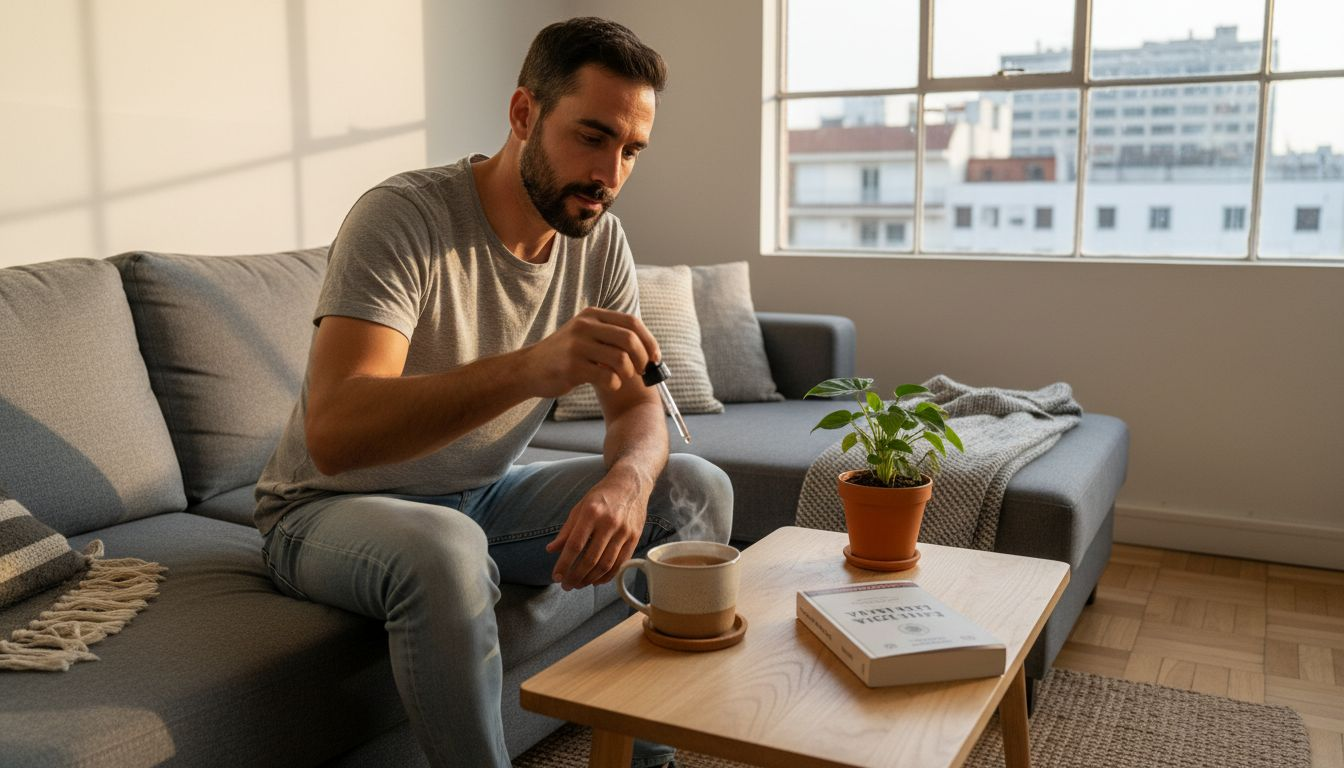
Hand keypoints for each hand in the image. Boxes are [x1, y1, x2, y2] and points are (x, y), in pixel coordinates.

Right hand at [521, 307, 659, 398]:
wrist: (529, 369)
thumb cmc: (564, 355)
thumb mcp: (585, 335)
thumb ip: (611, 336)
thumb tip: (648, 350)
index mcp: (592, 315)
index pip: (632, 322)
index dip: (649, 341)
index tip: (655, 358)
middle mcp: (585, 326)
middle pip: (630, 339)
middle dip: (643, 359)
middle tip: (642, 371)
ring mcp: (577, 346)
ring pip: (621, 360)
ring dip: (628, 373)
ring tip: (621, 378)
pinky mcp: (572, 367)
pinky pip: (608, 377)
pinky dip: (614, 384)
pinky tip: (607, 384)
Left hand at [545, 467, 649, 590]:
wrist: (630, 484)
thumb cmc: (602, 496)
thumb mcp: (580, 507)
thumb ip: (566, 530)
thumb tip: (551, 550)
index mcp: (591, 513)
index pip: (575, 545)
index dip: (564, 564)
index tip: (556, 576)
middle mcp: (609, 522)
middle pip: (591, 558)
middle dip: (576, 576)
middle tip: (567, 585)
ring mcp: (624, 531)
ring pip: (606, 564)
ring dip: (591, 579)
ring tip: (579, 584)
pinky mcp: (635, 537)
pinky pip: (620, 563)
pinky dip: (608, 575)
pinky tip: (597, 580)